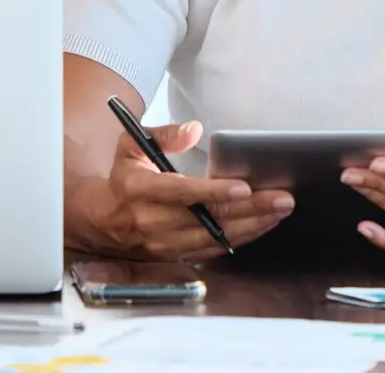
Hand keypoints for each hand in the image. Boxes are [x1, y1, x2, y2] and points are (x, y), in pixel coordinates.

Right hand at [76, 120, 294, 262]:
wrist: (103, 220)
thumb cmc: (123, 177)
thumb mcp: (131, 144)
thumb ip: (164, 134)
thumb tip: (194, 129)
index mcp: (139, 189)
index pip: (180, 193)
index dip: (212, 193)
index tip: (242, 187)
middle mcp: (152, 221)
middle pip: (207, 219)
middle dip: (249, 210)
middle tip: (281, 199)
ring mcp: (165, 243)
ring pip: (216, 238)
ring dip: (252, 226)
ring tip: (279, 211)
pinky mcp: (177, 256)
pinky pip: (215, 250)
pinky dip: (242, 238)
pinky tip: (263, 225)